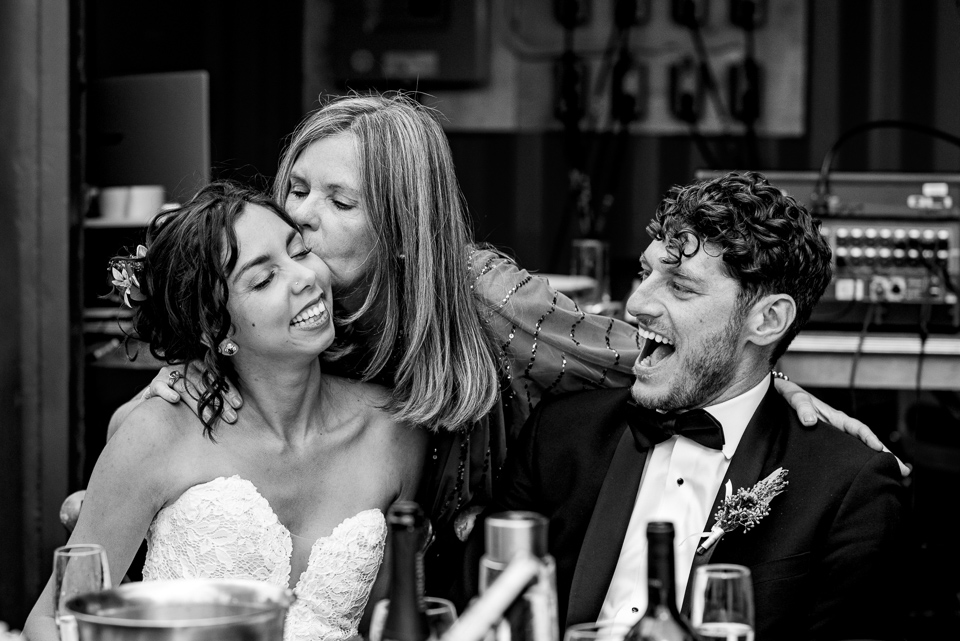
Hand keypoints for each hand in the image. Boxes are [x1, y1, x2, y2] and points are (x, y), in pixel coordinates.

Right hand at [141, 363, 241, 423]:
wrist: (154, 398)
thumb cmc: (182, 395)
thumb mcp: (200, 391)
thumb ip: (215, 393)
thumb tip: (239, 405)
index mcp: (199, 366)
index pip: (217, 378)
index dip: (228, 391)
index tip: (239, 404)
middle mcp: (185, 368)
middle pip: (204, 384)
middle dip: (219, 402)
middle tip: (231, 417)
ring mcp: (169, 374)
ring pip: (186, 388)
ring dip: (199, 405)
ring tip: (210, 419)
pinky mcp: (155, 384)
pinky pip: (161, 387)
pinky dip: (168, 393)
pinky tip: (175, 400)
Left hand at [774, 377, 910, 477]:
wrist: (776, 398)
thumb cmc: (788, 395)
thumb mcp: (795, 397)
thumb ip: (802, 407)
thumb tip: (810, 422)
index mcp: (835, 417)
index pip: (857, 428)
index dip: (868, 438)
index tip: (879, 449)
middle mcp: (838, 429)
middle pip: (865, 442)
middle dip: (885, 455)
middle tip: (903, 470)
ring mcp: (834, 439)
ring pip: (857, 451)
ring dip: (874, 462)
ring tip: (893, 477)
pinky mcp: (825, 447)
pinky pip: (844, 457)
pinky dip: (856, 466)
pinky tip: (863, 478)